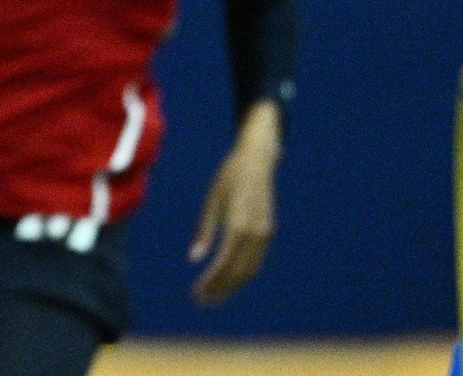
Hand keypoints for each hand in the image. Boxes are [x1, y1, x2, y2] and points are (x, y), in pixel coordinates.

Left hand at [189, 100, 280, 305]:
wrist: (257, 161)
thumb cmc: (229, 178)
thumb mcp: (212, 201)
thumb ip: (204, 231)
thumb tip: (193, 259)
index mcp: (238, 224)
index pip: (224, 263)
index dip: (211, 282)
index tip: (196, 293)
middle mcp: (255, 232)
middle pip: (238, 272)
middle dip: (220, 289)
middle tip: (200, 301)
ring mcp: (265, 233)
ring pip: (249, 270)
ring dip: (231, 286)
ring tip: (212, 295)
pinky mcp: (268, 232)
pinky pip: (256, 260)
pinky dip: (242, 274)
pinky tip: (227, 279)